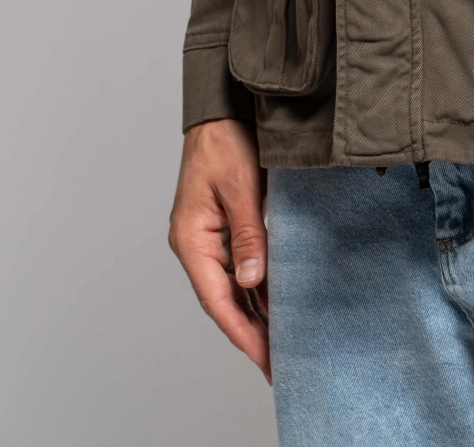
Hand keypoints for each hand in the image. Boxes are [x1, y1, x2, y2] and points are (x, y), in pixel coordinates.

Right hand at [168, 118, 270, 378]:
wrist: (222, 108)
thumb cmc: (225, 140)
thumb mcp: (240, 187)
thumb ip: (247, 235)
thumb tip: (253, 282)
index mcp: (192, 239)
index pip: (217, 299)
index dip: (241, 332)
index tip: (264, 358)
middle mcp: (197, 245)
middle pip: (225, 300)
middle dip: (251, 332)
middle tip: (278, 365)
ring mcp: (210, 238)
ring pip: (235, 287)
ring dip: (257, 313)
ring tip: (282, 344)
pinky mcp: (226, 228)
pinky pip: (242, 267)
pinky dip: (259, 288)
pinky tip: (277, 304)